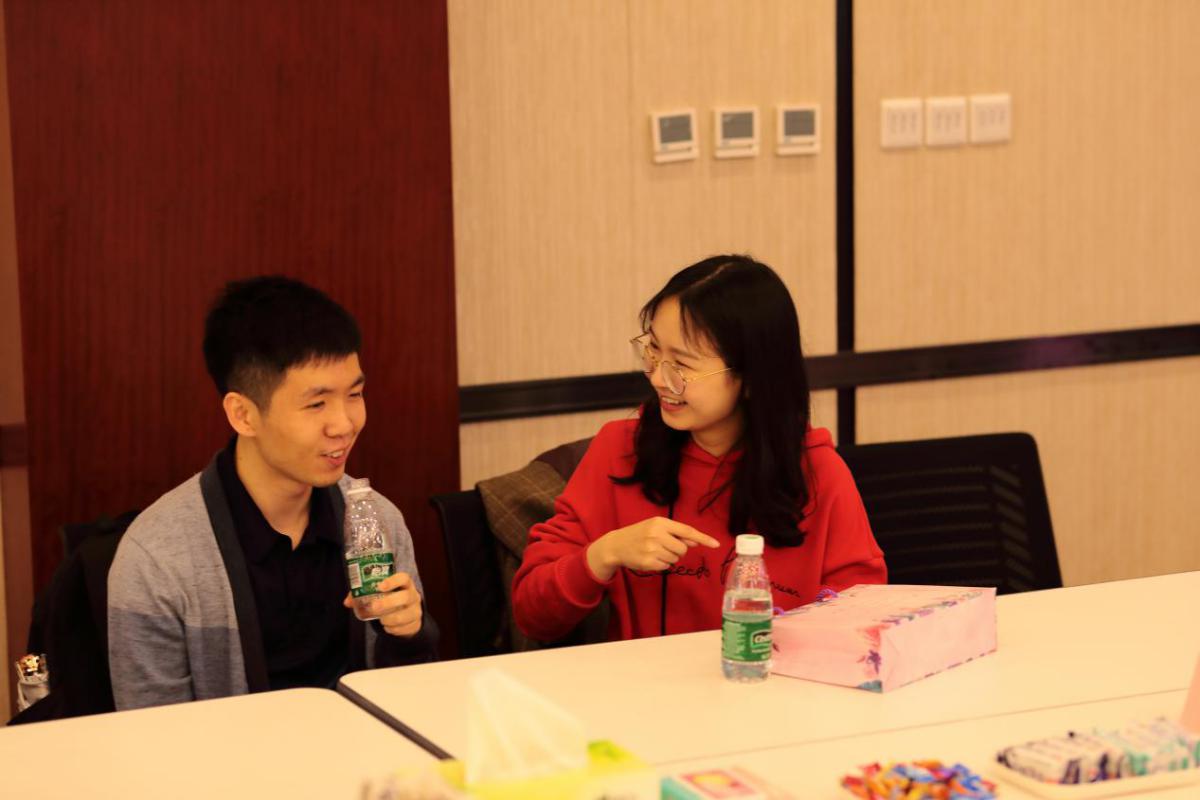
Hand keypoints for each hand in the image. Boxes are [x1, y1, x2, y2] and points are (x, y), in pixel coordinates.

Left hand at [343, 571, 422, 637]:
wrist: (408, 616)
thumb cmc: (392, 600)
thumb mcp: (381, 595)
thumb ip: (364, 595)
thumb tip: (347, 602)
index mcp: (405, 584)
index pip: (403, 578)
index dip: (393, 581)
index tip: (380, 586)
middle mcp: (413, 596)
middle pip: (405, 597)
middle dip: (388, 603)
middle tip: (374, 607)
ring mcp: (415, 610)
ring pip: (403, 615)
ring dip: (388, 619)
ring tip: (381, 619)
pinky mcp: (415, 624)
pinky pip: (402, 628)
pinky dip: (392, 629)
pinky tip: (388, 626)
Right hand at [586, 516, 719, 581]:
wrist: (616, 545)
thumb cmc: (639, 534)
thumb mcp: (656, 528)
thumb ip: (676, 533)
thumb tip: (695, 541)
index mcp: (660, 523)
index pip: (687, 531)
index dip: (703, 538)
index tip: (716, 544)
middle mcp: (657, 534)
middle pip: (683, 549)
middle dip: (677, 550)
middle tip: (662, 546)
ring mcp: (652, 549)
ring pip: (675, 558)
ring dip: (668, 557)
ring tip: (654, 551)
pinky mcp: (648, 562)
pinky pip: (666, 566)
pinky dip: (661, 564)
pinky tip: (650, 558)